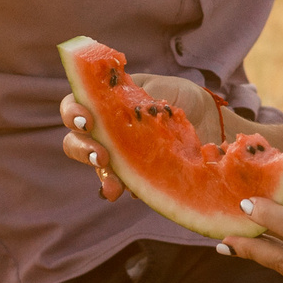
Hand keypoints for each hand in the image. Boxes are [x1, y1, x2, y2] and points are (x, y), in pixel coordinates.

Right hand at [59, 73, 220, 201]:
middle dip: (82, 150)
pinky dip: (123, 188)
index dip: (72, 113)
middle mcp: (106, 129)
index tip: (86, 121)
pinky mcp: (136, 173)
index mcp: (105, 101)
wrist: (210, 119)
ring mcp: (119, 153)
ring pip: (95, 167)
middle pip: (76, 141)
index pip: (75, 105)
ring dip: (102, 177)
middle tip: (101, 157)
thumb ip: (135, 99)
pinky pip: (122, 183)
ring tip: (113, 187)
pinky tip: (130, 194)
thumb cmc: (179, 96)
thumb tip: (120, 115)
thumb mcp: (157, 88)